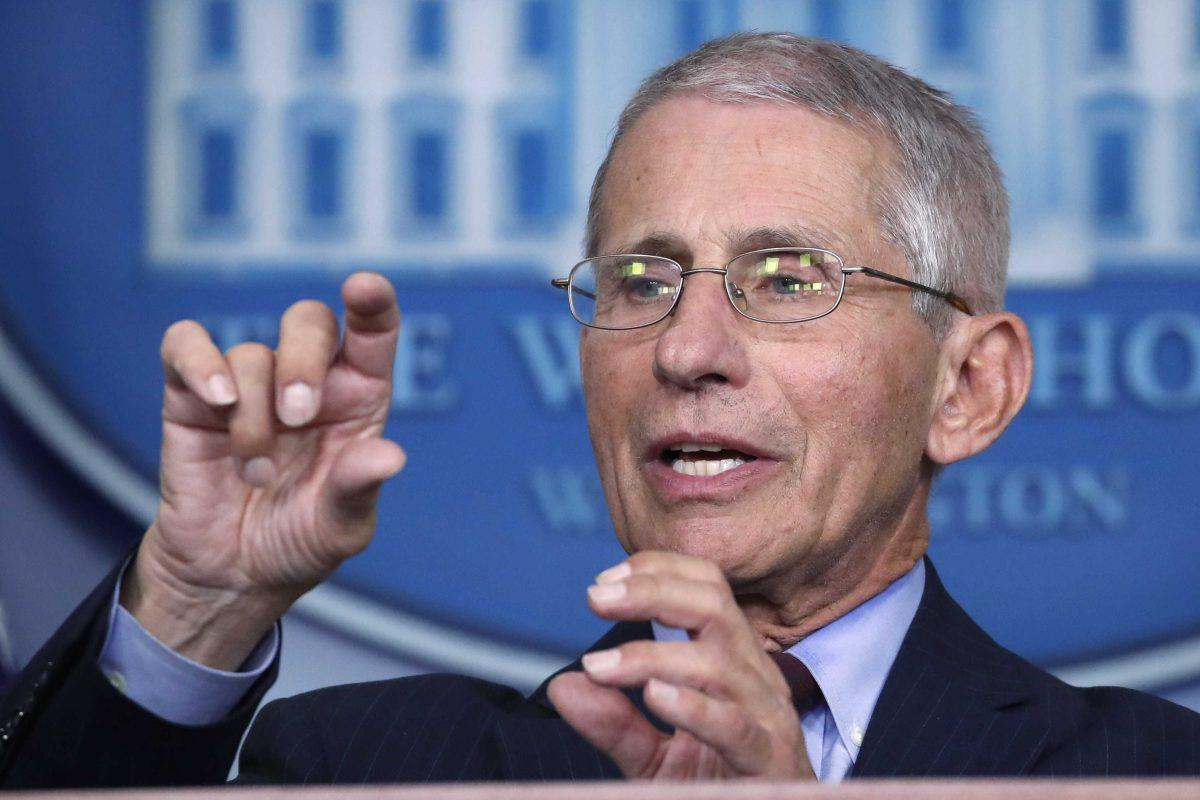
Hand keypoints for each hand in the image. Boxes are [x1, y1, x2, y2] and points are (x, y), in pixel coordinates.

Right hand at [122, 272, 405, 668]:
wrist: (232, 574)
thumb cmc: (298, 541)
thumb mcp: (340, 527)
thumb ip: (358, 488)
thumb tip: (390, 456)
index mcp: (356, 399)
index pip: (372, 333)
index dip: (373, 302)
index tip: (365, 286)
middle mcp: (307, 381)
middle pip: (309, 322)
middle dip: (303, 363)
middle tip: (297, 418)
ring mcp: (249, 384)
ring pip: (250, 354)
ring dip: (252, 416)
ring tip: (254, 473)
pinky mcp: (192, 396)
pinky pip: (186, 344)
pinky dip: (198, 362)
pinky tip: (214, 399)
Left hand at [546, 551, 814, 779]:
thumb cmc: (717, 789)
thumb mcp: (655, 757)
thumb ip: (614, 723)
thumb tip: (562, 686)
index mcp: (736, 663)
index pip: (707, 588)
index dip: (657, 572)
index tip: (604, 581)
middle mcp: (757, 679)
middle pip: (714, 606)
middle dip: (651, 591)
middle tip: (596, 597)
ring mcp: (769, 719)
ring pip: (719, 662)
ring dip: (652, 656)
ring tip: (603, 665)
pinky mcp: (770, 762)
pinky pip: (735, 725)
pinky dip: (692, 706)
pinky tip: (655, 695)